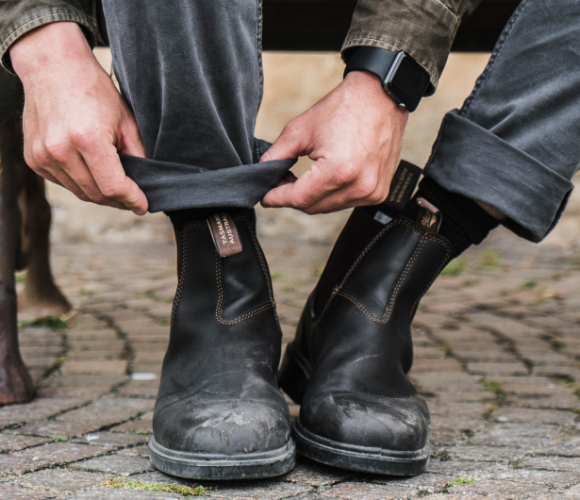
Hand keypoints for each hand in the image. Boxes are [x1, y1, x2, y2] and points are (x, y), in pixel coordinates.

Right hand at [10, 22, 147, 213]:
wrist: (52, 67)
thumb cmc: (94, 90)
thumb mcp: (125, 120)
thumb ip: (137, 154)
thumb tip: (146, 183)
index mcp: (88, 139)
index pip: (113, 187)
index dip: (132, 199)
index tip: (143, 205)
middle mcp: (61, 150)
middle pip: (96, 194)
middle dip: (118, 201)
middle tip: (133, 199)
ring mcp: (43, 156)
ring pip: (79, 192)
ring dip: (100, 195)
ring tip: (116, 188)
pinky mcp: (33, 159)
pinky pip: (64, 183)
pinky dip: (81, 184)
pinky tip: (92, 173)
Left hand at [260, 71, 407, 213]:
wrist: (380, 97)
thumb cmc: (343, 108)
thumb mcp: (300, 129)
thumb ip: (276, 155)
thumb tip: (263, 172)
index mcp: (339, 172)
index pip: (299, 198)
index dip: (277, 198)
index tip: (265, 196)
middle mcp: (359, 186)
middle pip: (313, 207)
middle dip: (293, 197)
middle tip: (282, 181)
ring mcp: (372, 192)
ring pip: (328, 208)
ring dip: (313, 197)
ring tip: (304, 178)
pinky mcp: (379, 192)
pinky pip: (346, 202)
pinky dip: (332, 194)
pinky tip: (326, 178)